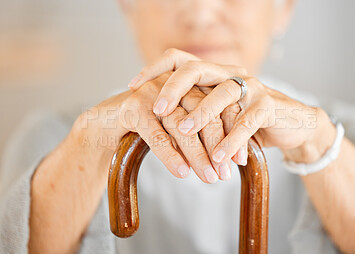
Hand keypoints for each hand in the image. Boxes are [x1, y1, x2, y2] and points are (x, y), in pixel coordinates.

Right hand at [78, 72, 229, 183]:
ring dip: (197, 155)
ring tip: (209, 178)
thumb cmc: (149, 127)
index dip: (232, 133)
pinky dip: (170, 155)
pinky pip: (156, 135)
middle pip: (205, 114)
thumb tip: (230, 159)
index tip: (240, 161)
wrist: (106, 123)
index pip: (219, 105)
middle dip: (217, 146)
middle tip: (226, 174)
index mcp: (190, 84)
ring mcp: (153, 92)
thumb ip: (201, 133)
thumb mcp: (178, 127)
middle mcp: (175, 84)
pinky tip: (182, 173)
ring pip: (182, 126)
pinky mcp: (133, 107)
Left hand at [128, 48, 328, 165]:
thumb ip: (195, 110)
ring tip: (185, 132)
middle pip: (197, 69)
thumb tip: (158, 121)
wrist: (291, 124)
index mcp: (214, 72)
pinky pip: (246, 121)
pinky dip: (232, 140)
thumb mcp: (218, 113)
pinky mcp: (268, 105)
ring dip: (202, 115)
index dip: (154, 69)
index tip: (133, 85)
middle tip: (157, 109)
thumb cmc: (247, 119)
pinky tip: (219, 157)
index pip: (179, 60)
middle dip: (174, 88)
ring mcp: (251, 87)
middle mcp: (231, 74)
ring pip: (222, 94)